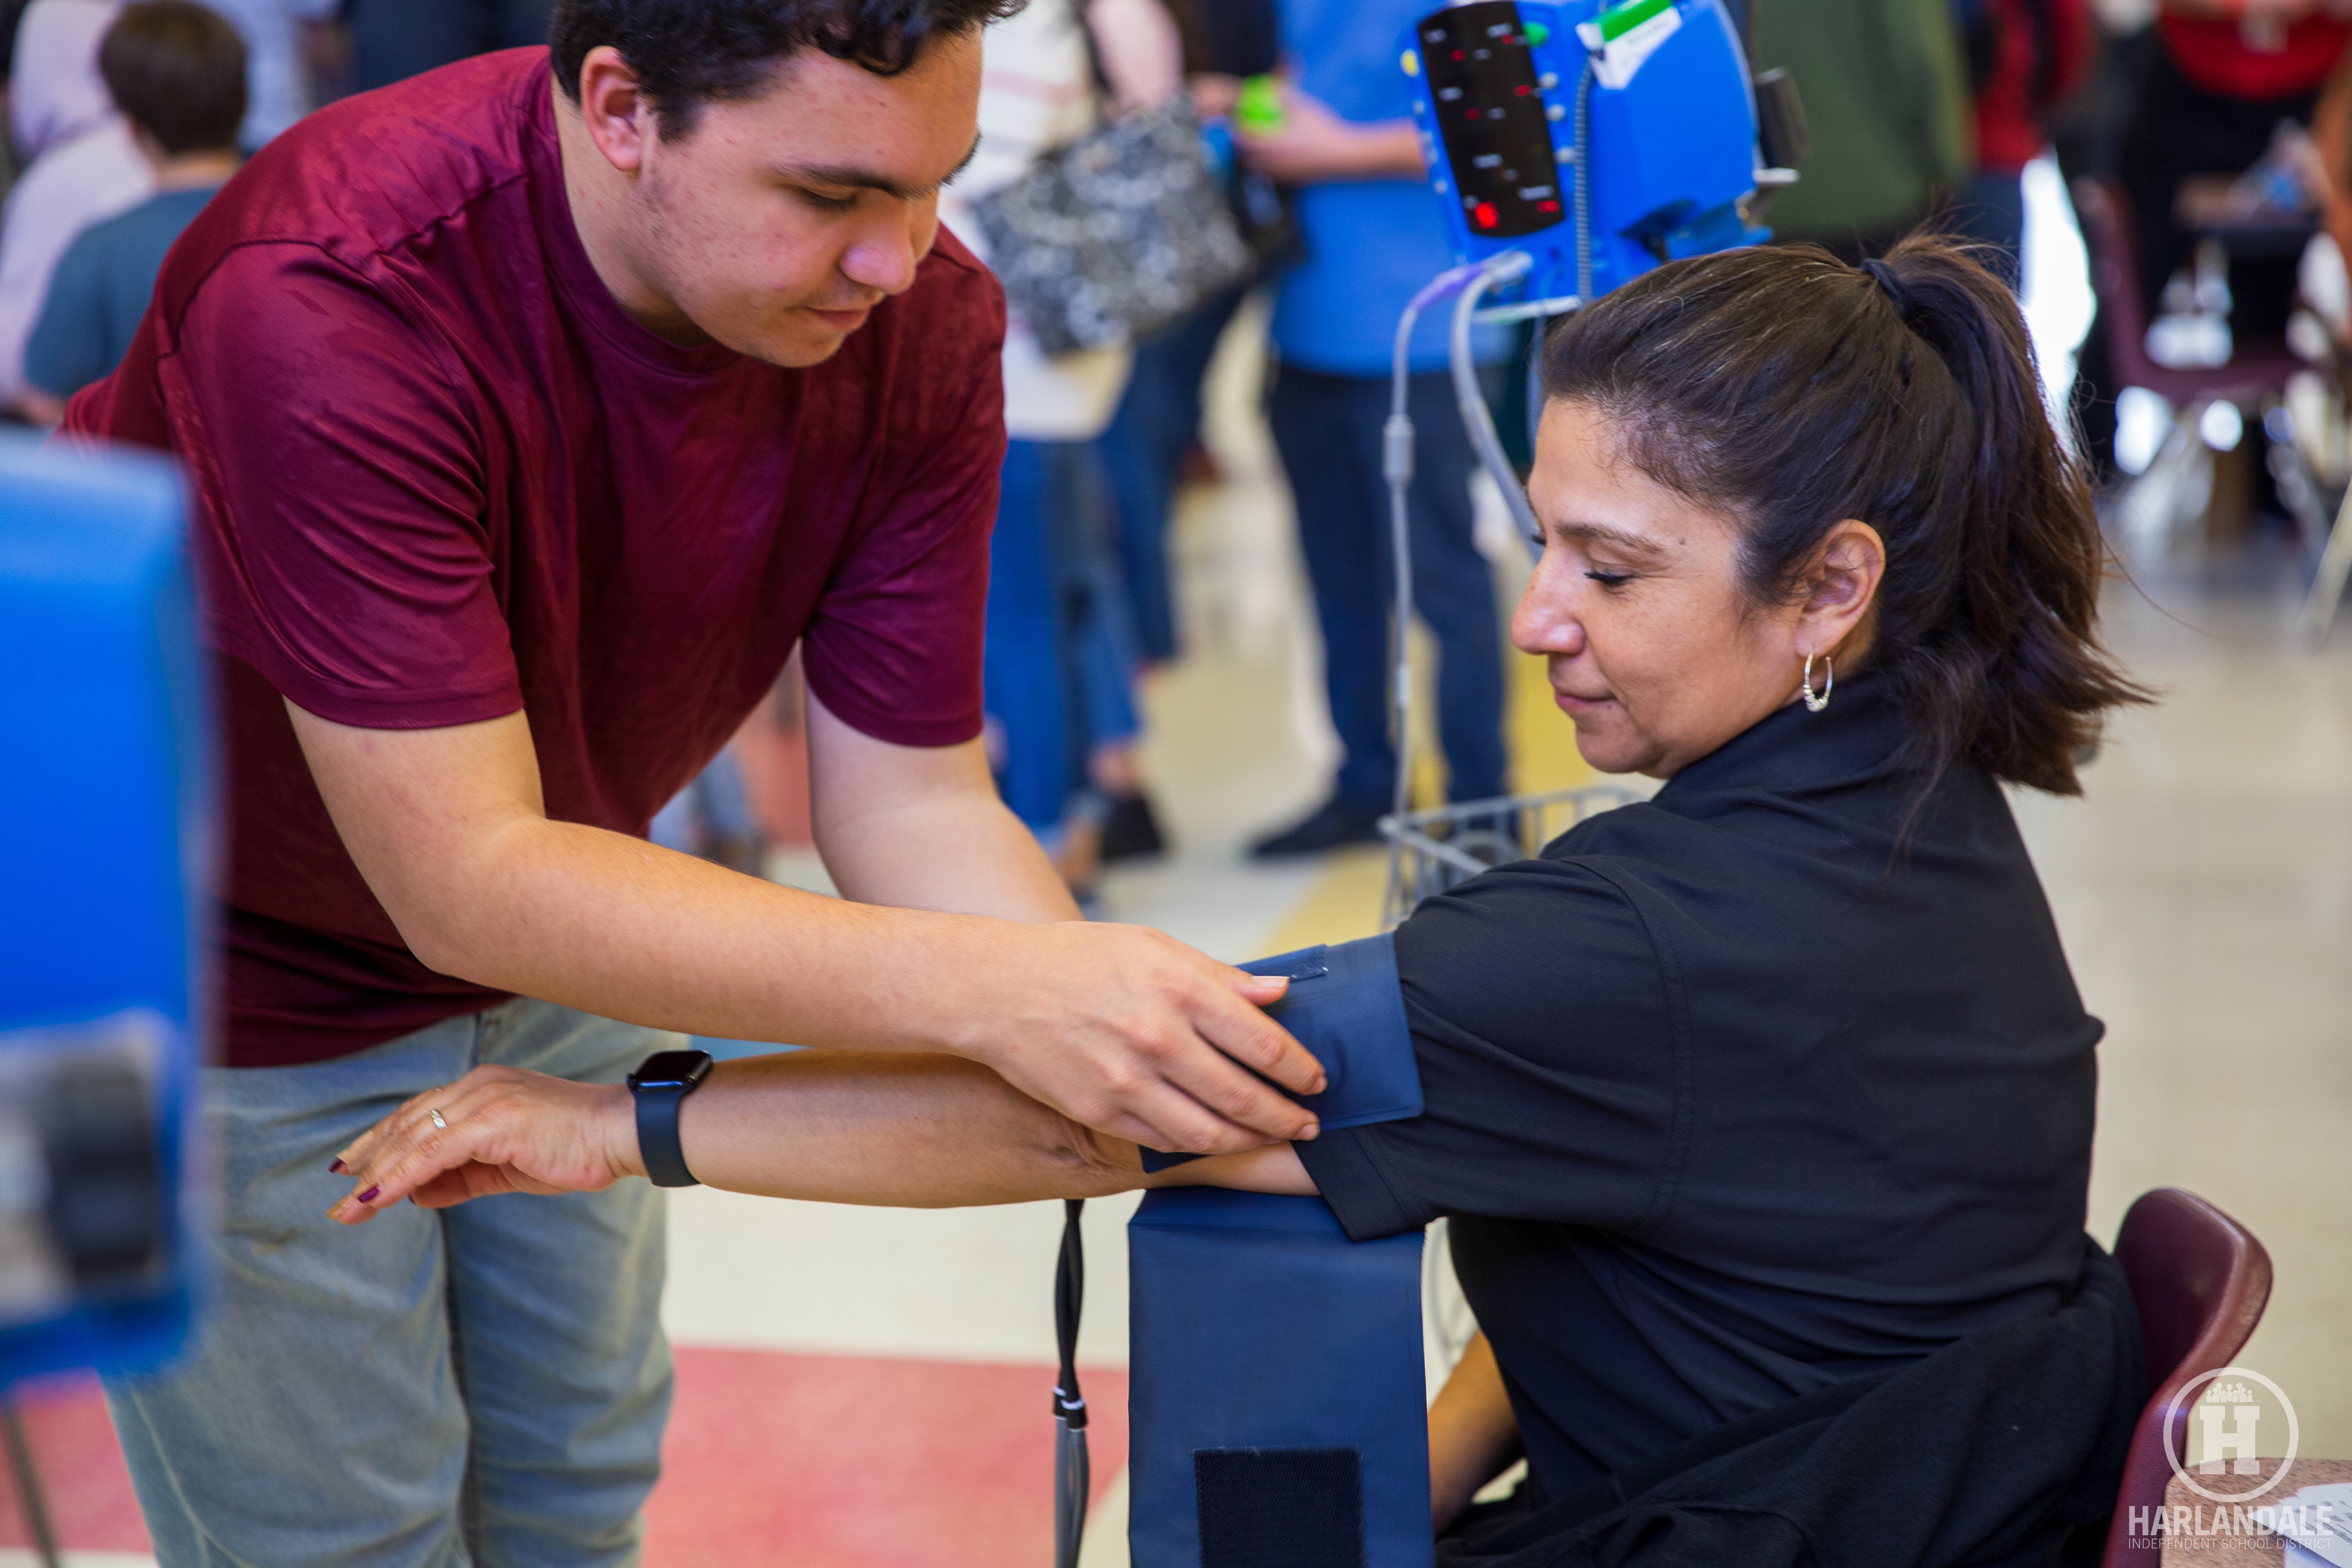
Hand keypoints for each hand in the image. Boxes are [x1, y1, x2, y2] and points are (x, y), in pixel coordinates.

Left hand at [326, 1066, 636, 1222]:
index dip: (379, 1144)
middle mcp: (477, 1085)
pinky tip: (376, 1199)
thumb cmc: (575, 1149)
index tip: (350, 1171)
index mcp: (483, 1089)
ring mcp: (484, 1099)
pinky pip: (432, 1153)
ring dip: (375, 1177)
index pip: (417, 1115)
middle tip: (336, 1198)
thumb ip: (462, 1176)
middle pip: (405, 1123)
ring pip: (412, 1138)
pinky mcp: (493, 1120)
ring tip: (348, 1209)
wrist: (622, 1134)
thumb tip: (418, 1193)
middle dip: (367, 1162)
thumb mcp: (508, 1167)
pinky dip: (399, 1177)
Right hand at [936, 920, 1325, 1154]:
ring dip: (1251, 1140)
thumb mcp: (1153, 947)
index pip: (1263, 1043)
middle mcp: (1157, 1039)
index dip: (1299, 1069)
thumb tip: (1277, 994)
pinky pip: (1164, 1141)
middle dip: (1287, 1116)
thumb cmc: (1077, 960)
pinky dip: (1200, 1145)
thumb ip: (1220, 977)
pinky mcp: (1099, 1112)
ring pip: (1209, 1132)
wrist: (995, 989)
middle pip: (1244, 1096)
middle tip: (1309, 1123)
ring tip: (1271, 1137)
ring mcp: (1126, 1082)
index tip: (1316, 1079)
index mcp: (1178, 990)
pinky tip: (1217, 1138)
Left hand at [1235, 86, 1423, 183]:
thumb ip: (1286, 97)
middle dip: (1239, 146)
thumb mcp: (1305, 108)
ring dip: (1251, 157)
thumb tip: (1271, 87)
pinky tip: (1272, 156)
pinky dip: (1265, 166)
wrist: (1344, 156)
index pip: (1244, 137)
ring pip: (1256, 168)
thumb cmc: (1325, 129)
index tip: (1235, 121)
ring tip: (1254, 145)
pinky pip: (1270, 174)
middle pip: (1244, 156)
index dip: (1236, 129)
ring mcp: (1281, 173)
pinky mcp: (1290, 180)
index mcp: (1274, 143)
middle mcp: (1274, 162)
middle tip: (1240, 134)